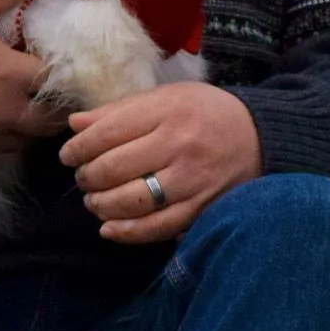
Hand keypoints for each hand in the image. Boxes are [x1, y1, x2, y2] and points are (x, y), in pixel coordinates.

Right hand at [0, 0, 65, 159]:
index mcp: (5, 74)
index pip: (56, 80)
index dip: (64, 72)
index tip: (61, 64)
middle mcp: (1, 111)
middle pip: (50, 121)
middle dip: (57, 107)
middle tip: (53, 92)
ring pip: (27, 141)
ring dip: (32, 126)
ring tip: (27, 107)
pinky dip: (4, 138)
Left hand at [59, 82, 263, 243]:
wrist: (260, 136)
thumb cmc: (205, 113)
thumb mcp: (166, 97)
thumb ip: (120, 110)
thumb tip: (75, 125)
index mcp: (168, 112)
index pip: (108, 133)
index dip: (79, 148)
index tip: (69, 155)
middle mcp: (180, 146)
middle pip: (114, 169)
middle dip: (87, 177)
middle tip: (83, 178)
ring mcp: (192, 181)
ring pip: (131, 202)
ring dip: (101, 205)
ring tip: (94, 201)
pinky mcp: (201, 209)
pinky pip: (156, 228)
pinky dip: (126, 233)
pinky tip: (109, 228)